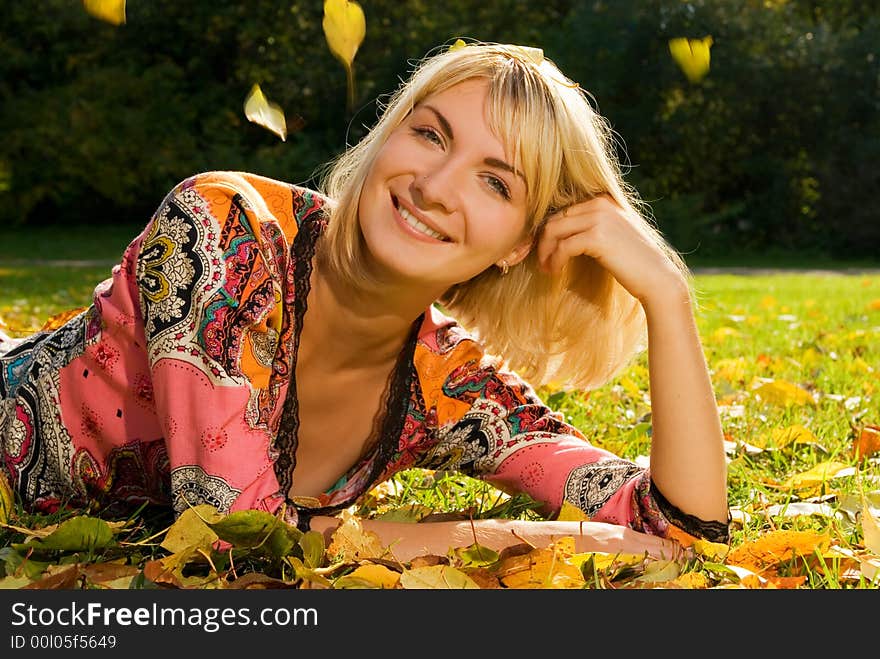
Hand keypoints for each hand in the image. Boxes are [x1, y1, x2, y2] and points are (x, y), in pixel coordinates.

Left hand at [536, 195, 687, 307]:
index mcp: (602, 200)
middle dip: (543, 242)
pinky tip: (555, 272)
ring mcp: (599, 218)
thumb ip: (590, 226)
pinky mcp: (597, 237)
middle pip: (554, 219)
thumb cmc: (633, 261)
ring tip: (546, 268)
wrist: (657, 276)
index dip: (549, 232)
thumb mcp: (611, 234)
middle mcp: (599, 204)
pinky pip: (563, 247)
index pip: (563, 211)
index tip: (546, 251)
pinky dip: (554, 260)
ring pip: (553, 231)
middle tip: (542, 262)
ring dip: (545, 252)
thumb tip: (557, 232)